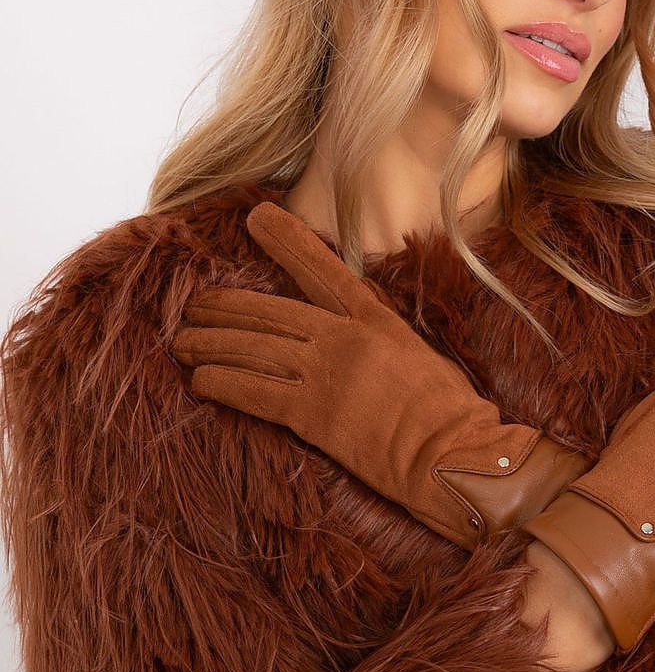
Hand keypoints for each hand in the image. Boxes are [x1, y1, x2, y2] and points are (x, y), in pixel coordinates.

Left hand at [171, 201, 588, 548]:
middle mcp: (343, 337)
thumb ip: (381, 335)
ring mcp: (324, 374)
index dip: (286, 240)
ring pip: (252, 349)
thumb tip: (355, 324)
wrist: (454, 454)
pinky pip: (252, 392)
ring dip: (210, 344)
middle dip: (225, 308)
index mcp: (374, 318)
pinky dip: (221, 383)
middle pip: (270, 313)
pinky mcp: (311, 415)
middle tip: (195, 307)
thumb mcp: (420, 354)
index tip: (257, 217)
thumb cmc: (450, 413)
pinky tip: (199, 380)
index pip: (322, 268)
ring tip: (183, 343)